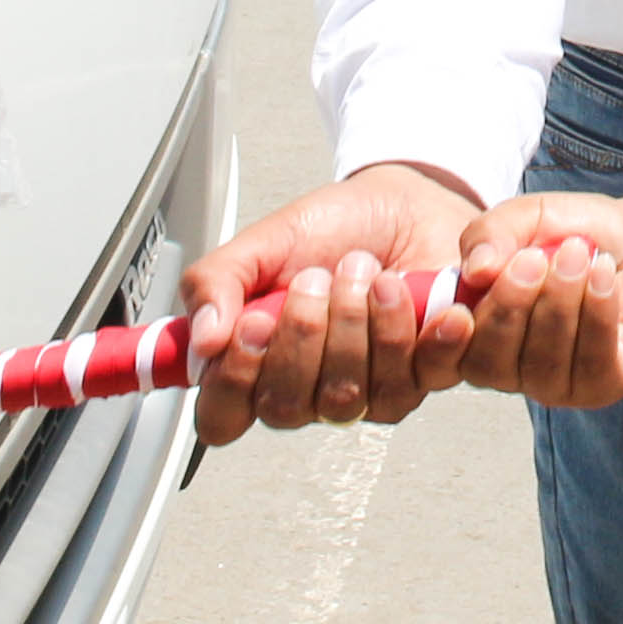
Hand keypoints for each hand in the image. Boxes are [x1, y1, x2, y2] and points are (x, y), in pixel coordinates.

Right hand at [178, 165, 478, 443]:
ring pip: (348, 398)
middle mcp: (307, 389)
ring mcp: (365, 391)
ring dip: (355, 325)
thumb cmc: (333, 231)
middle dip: (303, 334)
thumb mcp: (263, 243)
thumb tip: (202, 341)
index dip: (232, 382)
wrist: (405, 206)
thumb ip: (217, 282)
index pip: (222, 417)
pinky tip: (405, 294)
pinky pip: (413, 381)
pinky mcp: (420, 377)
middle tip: (317, 278)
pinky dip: (407, 331)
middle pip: (286, 408)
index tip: (252, 325)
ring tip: (364, 270)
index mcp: (257, 363)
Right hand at [451, 194, 622, 407]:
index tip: (468, 294)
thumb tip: (475, 270)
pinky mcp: (603, 386)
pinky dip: (597, 315)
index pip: (441, 355)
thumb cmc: (578, 235)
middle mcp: (509, 367)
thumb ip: (491, 233)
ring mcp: (555, 383)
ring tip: (580, 255)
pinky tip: (604, 276)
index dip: (444, 336)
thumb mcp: (529, 217)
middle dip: (512, 307)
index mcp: (476, 331)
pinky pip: (592, 365)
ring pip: (542, 366)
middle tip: (538, 258)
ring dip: (560, 305)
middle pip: (488, 364)